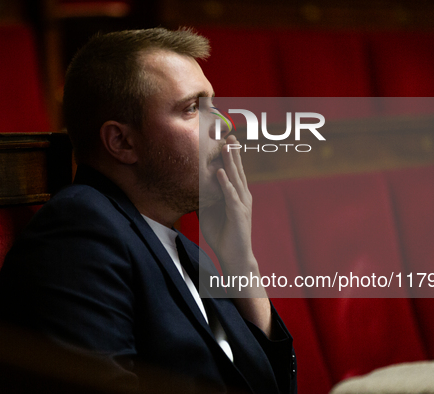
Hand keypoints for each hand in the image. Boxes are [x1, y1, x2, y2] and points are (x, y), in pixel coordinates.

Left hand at [198, 135, 272, 334]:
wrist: (234, 256)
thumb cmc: (223, 235)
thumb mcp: (210, 212)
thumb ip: (205, 198)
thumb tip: (192, 186)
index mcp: (236, 194)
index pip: (233, 171)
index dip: (229, 155)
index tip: (224, 138)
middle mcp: (242, 196)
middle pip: (237, 170)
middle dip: (232, 152)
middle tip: (229, 134)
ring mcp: (241, 205)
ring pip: (236, 179)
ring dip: (230, 162)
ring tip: (225, 146)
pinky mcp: (238, 215)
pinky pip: (231, 197)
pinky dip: (226, 184)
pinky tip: (220, 173)